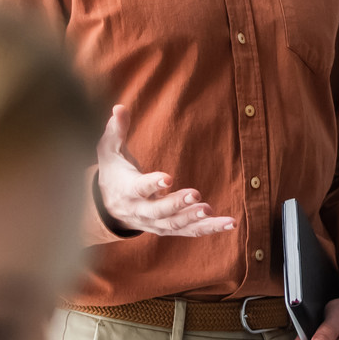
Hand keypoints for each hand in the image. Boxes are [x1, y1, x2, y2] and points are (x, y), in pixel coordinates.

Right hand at [94, 104, 235, 237]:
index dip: (153, 184)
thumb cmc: (112, 172)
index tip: (168, 178)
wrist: (109, 208)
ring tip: (214, 213)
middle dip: (178, 204)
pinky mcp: (169, 228)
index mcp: (127, 191)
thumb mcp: (108, 151)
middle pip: (160, 211)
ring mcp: (156, 223)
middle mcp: (141, 212)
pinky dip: (209, 228)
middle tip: (197, 195)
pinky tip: (230, 224)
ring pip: (177, 225)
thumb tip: (119, 108)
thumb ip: (115, 131)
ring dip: (197, 220)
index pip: (140, 189)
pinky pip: (190, 231)